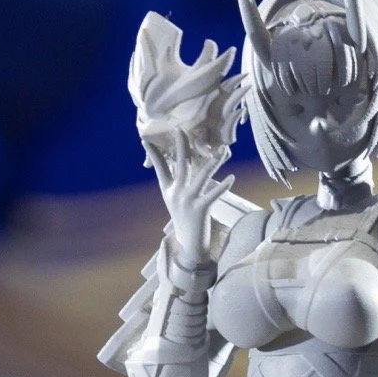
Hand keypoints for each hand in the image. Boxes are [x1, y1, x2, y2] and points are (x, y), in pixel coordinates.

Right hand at [144, 129, 233, 266]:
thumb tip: (175, 166)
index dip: (154, 154)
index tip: (146, 140)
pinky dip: (223, 186)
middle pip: (181, 165)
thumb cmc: (184, 221)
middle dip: (181, 146)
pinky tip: (231, 177)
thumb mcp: (174, 201)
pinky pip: (213, 195)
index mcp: (169, 190)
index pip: (161, 168)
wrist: (189, 246)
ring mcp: (188, 201)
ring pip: (201, 176)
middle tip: (181, 130)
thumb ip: (174, 183)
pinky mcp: (200, 210)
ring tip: (223, 150)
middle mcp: (177, 194)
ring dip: (213, 162)